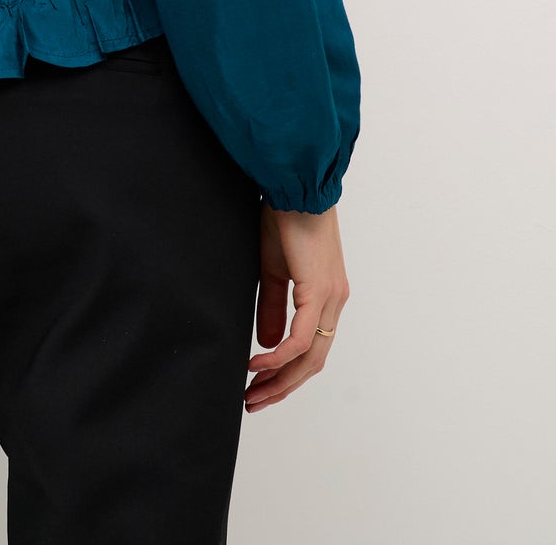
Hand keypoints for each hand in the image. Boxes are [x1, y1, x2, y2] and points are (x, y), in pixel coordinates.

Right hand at [245, 200, 349, 412]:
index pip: (312, 349)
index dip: (287, 374)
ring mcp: (330, 298)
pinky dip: (279, 355)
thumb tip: (268, 345)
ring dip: (280, 379)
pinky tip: (257, 362)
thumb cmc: (285, 220)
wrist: (295, 188)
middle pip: (314, 362)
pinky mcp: (318, 291)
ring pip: (310, 356)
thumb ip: (272, 307)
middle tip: (254, 401)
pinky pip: (301, 337)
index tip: (260, 386)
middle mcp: (335, 303)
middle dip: (282, 387)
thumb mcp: (275, 270)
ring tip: (253, 391)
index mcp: (326, 298)